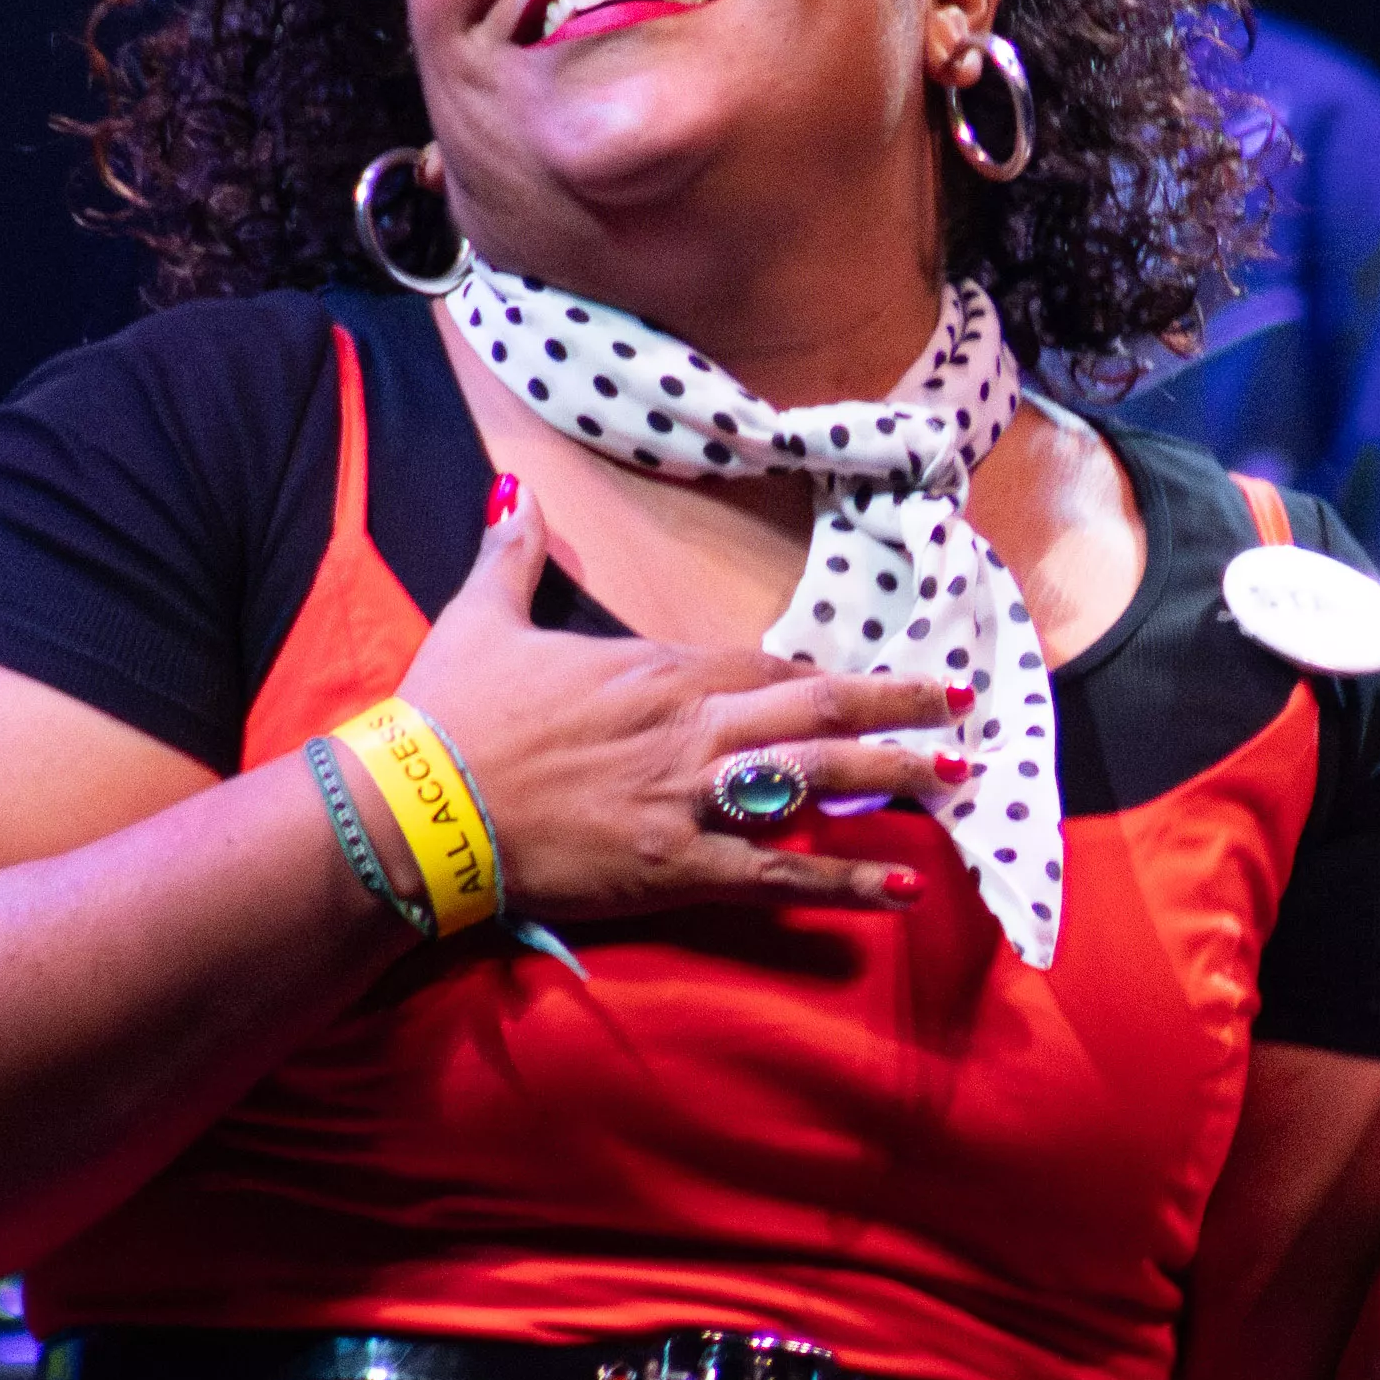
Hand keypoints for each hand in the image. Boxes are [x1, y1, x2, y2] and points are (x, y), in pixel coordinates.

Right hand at [380, 484, 965, 922]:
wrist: (414, 804)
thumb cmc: (447, 715)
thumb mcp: (483, 618)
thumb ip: (514, 556)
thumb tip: (517, 493)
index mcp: (657, 671)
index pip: (768, 667)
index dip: (829, 675)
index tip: (878, 675)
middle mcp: (689, 727)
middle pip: (816, 711)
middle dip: (897, 704)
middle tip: (966, 703)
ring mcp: (688, 798)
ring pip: (815, 781)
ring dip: (894, 776)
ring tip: (960, 776)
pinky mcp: (676, 867)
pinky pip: (779, 875)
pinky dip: (847, 881)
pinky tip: (907, 886)